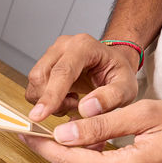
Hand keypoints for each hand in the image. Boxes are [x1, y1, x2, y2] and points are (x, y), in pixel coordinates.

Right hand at [25, 34, 139, 122]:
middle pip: (40, 76)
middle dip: (52, 101)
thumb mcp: (126, 88)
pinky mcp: (44, 65)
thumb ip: (111, 98)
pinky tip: (67, 98)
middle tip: (76, 106)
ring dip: (50, 102)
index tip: (38, 116)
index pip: (62, 71)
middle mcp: (63, 46)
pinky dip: (48, 101)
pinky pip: (35, 88)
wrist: (112, 65)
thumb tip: (86, 109)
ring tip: (74, 101)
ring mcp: (51, 54)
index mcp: (84, 46)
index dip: (50, 95)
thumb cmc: (119, 74)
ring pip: (34, 84)